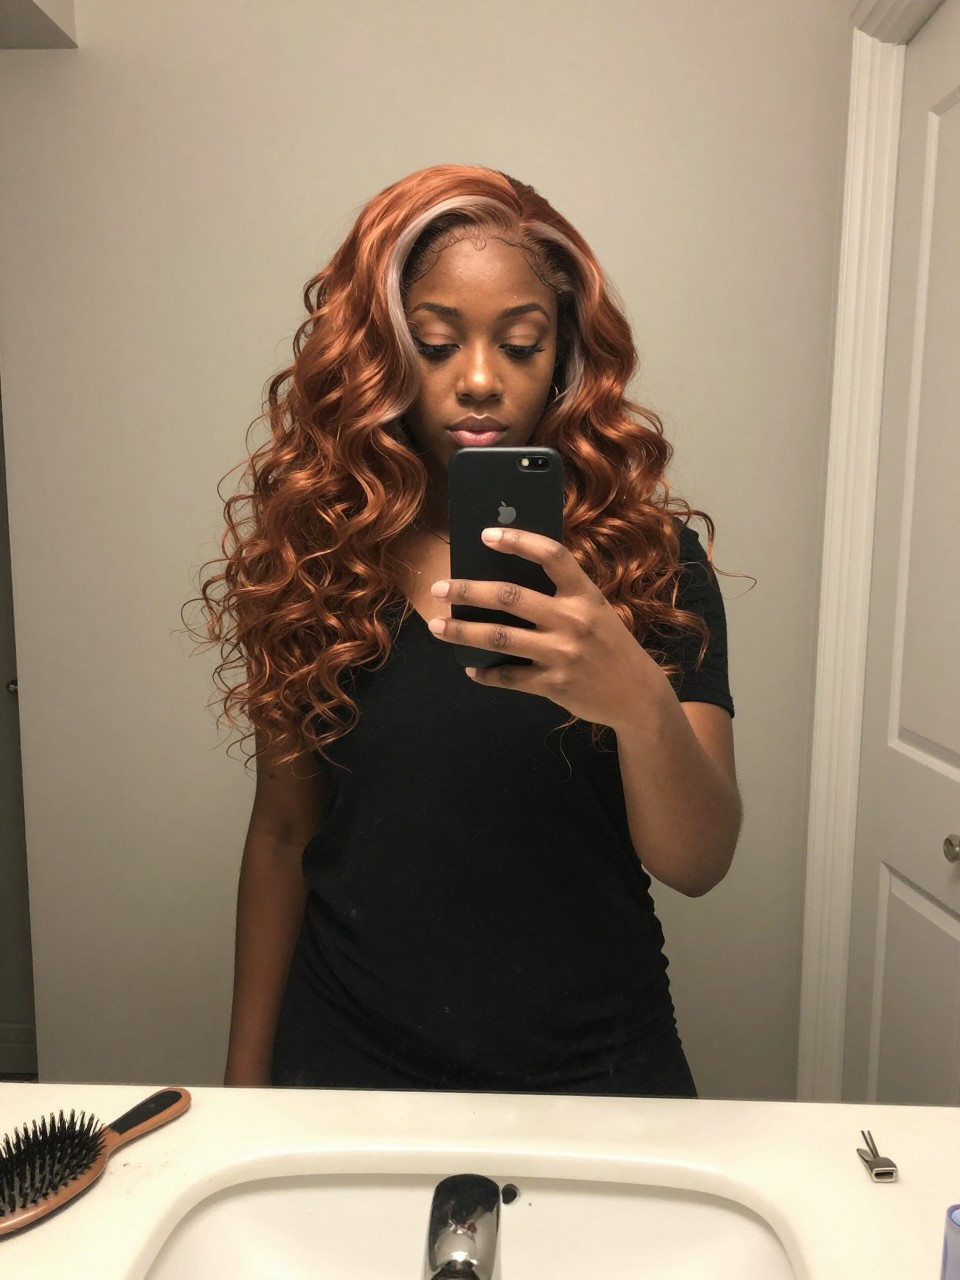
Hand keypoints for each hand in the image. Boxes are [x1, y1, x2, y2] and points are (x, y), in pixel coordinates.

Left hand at [427, 526, 658, 730]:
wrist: (637, 695)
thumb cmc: (609, 645)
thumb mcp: (596, 611)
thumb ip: (561, 596)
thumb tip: (504, 579)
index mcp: (585, 594)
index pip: (551, 556)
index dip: (518, 541)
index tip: (486, 535)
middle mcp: (573, 620)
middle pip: (509, 596)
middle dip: (468, 590)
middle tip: (440, 588)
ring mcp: (563, 654)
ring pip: (499, 638)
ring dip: (461, 632)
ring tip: (436, 627)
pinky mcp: (554, 685)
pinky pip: (508, 676)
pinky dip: (484, 673)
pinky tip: (470, 668)